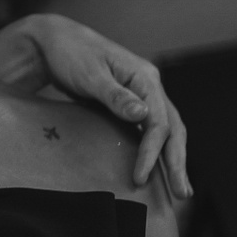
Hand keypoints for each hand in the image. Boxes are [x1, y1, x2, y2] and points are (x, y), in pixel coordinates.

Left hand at [0, 14, 189, 192]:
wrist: (53, 41)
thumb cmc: (70, 53)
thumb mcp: (89, 74)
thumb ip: (114, 96)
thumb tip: (143, 114)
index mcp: (144, 78)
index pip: (158, 122)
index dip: (152, 152)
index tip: (141, 178)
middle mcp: (149, 87)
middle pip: (173, 129)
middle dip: (177, 162)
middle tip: (182, 194)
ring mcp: (141, 95)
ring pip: (165, 131)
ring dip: (172, 159)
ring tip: (179, 189)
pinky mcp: (128, 103)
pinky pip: (148, 130)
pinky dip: (155, 150)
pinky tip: (156, 169)